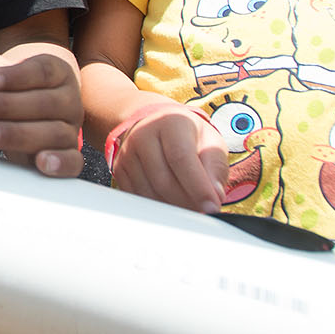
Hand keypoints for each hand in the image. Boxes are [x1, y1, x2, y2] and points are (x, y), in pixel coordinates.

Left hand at [0, 49, 83, 176]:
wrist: (33, 113)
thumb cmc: (16, 91)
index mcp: (56, 73)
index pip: (41, 71)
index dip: (14, 76)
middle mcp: (68, 100)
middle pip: (44, 102)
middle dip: (3, 106)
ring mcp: (71, 130)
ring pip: (54, 132)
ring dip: (16, 134)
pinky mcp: (70, 157)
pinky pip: (73, 161)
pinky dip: (59, 162)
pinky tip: (40, 162)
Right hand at [107, 99, 227, 213]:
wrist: (156, 125)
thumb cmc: (189, 137)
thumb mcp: (210, 143)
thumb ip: (215, 168)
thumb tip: (214, 195)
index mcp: (170, 122)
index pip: (181, 158)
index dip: (197, 186)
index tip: (211, 207)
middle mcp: (143, 135)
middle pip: (163, 180)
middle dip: (187, 202)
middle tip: (204, 212)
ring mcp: (127, 152)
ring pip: (149, 193)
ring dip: (173, 208)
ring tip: (190, 207)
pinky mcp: (119, 169)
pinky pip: (138, 197)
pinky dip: (158, 208)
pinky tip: (172, 204)